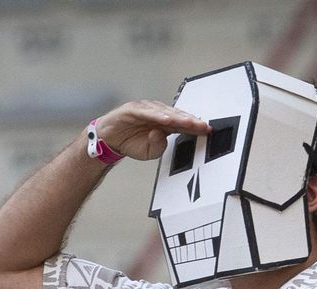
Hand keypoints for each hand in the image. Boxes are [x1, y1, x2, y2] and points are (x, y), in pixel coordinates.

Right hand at [93, 100, 211, 161]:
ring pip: (164, 112)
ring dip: (177, 117)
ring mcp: (146, 110)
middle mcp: (157, 114)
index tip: (207, 130)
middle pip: (177, 116)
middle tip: (202, 126)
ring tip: (187, 123)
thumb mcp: (149, 152)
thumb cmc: (131, 143)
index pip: (183, 124)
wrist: (109, 140)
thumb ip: (158, 147)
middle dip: (190, 121)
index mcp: (164, 124)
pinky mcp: (133, 109)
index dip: (195, 127)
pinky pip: (146, 112)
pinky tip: (165, 120)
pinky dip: (156, 115)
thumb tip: (161, 135)